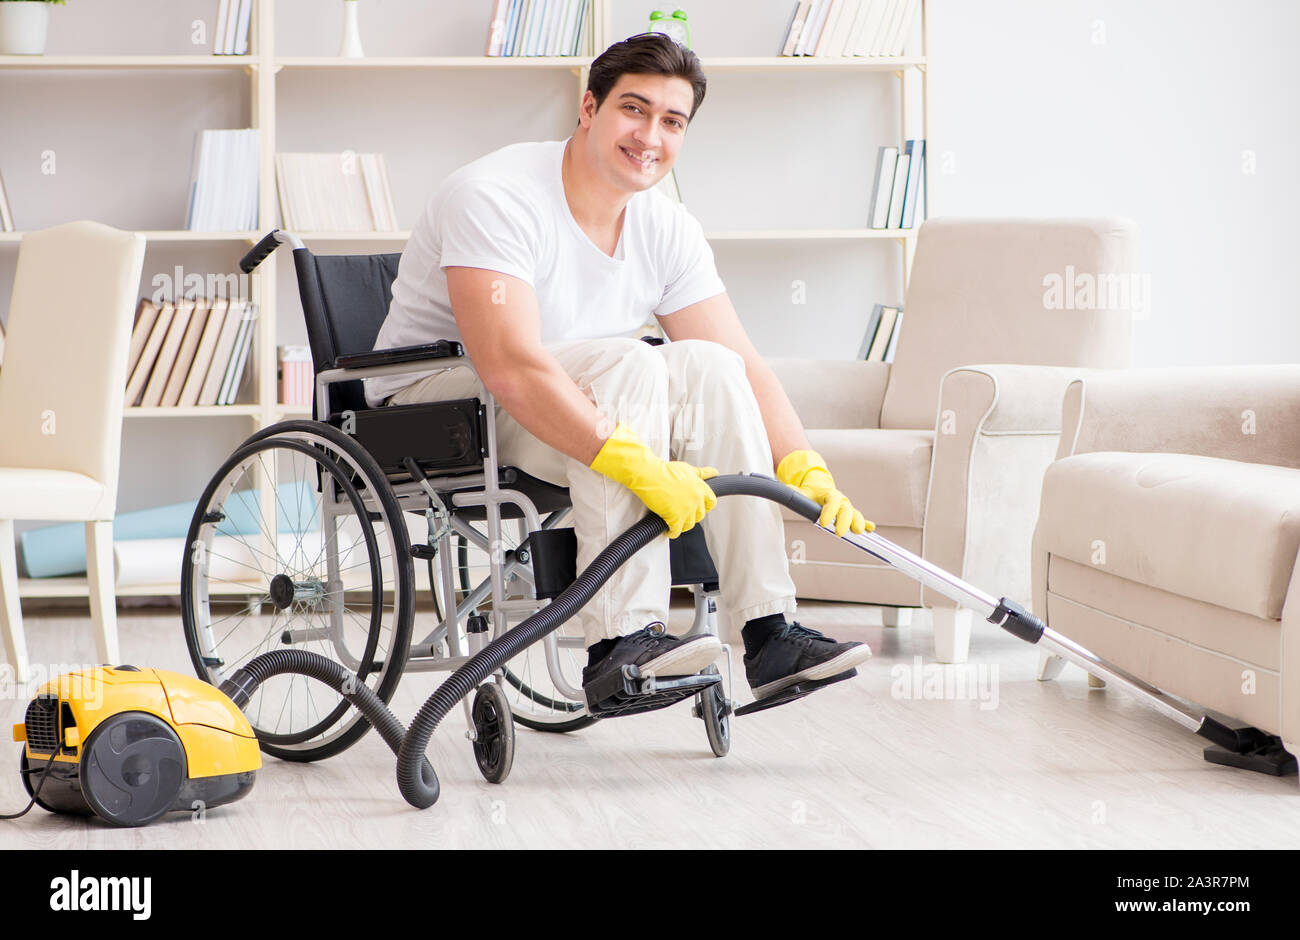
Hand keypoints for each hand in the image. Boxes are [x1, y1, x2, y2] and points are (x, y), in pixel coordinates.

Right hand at [589, 422, 718, 537]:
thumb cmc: (664, 470)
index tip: (700, 507)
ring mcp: (686, 509)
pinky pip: (676, 531)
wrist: (649, 475)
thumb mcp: (687, 469)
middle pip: (700, 515)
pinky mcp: (675, 517)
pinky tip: (668, 530)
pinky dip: (672, 532)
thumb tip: (714, 472)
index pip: (711, 502)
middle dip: (692, 516)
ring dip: (682, 525)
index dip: (705, 506)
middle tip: (683, 514)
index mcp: (700, 487)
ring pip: (689, 525)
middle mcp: (696, 498)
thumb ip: (702, 473)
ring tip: (675, 523)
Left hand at [776, 449, 874, 537]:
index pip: (832, 502)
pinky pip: (860, 519)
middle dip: (844, 522)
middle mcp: (841, 500)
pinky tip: (870, 530)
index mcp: (830, 494)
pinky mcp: (851, 515)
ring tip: (858, 531)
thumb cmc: (812, 492)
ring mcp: (847, 508)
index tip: (824, 523)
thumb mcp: (803, 491)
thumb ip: (796, 492)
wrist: (821, 488)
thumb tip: (786, 487)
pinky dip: (867, 524)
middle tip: (839, 533)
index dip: (829, 512)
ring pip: (855, 514)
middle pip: (846, 510)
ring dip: (858, 522)